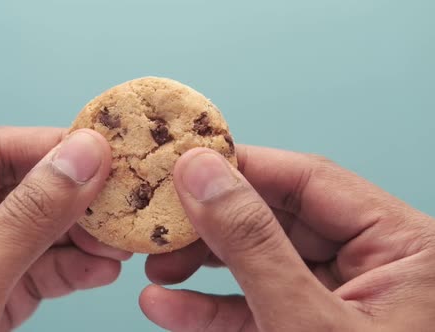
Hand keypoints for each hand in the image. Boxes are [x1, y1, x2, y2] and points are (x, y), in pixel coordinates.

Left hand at [0, 127, 130, 330]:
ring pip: (30, 230)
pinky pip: (30, 268)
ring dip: (79, 238)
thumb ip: (27, 220)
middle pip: (17, 190)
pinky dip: (68, 270)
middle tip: (124, 201)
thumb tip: (82, 158)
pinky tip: (100, 269)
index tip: (107, 151)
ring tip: (121, 241)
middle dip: (74, 200)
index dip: (53, 147)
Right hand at [141, 146, 434, 330]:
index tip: (183, 164)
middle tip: (161, 222)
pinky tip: (166, 306)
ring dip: (203, 268)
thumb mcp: (307, 325)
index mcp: (404, 245)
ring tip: (155, 265)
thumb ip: (253, 244)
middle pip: (279, 219)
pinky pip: (258, 307)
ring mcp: (343, 301)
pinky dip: (212, 310)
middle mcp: (376, 264)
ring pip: (262, 263)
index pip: (310, 180)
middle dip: (213, 225)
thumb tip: (202, 173)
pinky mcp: (312, 330)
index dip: (242, 166)